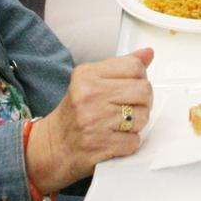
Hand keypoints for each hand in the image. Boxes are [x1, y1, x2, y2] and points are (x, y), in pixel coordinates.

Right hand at [23, 47, 155, 193]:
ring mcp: (94, 120)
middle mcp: (89, 95)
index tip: (132, 87)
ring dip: (136, 124)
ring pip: (142, 116)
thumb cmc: (74, 114)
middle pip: (143, 91)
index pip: (134, 66)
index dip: (140, 78)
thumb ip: (120, 67)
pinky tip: (115, 138)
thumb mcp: (91, 81)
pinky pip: (134, 141)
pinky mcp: (100, 144)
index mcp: (87, 75)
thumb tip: (147, 54)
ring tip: (120, 124)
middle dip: (143, 102)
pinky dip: (129, 143)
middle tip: (130, 108)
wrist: (52, 146)